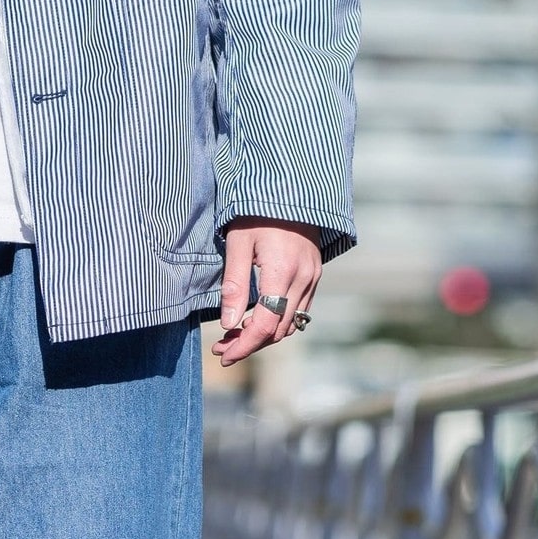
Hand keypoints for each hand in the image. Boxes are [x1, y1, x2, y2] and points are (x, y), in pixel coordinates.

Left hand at [210, 217, 322, 367]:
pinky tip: (256, 319)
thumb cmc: (257, 210)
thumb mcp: (238, 244)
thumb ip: (234, 285)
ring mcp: (313, 277)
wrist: (291, 185)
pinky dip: (278, 322)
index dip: (242, 346)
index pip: (263, 325)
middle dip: (249, 345)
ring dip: (263, 336)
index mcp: (282, 272)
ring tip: (235, 335)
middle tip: (222, 347)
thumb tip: (227, 324)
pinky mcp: (315, 274)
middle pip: (277, 331)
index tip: (222, 353)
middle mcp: (303, 279)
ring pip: (290, 324)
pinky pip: (299, 310)